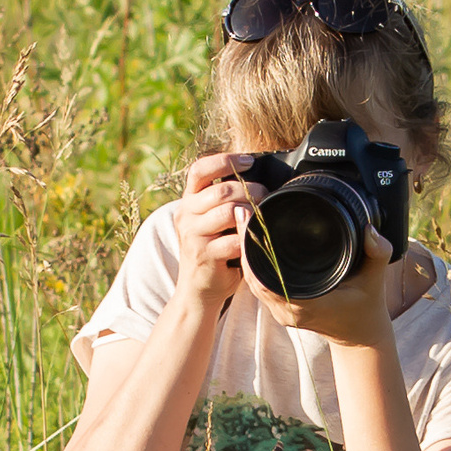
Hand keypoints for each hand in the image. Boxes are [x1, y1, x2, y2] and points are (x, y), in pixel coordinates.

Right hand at [171, 153, 270, 303]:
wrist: (198, 289)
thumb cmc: (213, 250)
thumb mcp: (212, 220)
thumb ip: (224, 200)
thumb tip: (257, 176)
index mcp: (188, 201)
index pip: (200, 170)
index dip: (224, 161)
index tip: (249, 161)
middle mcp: (185, 215)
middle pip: (221, 191)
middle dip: (250, 191)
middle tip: (265, 196)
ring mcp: (192, 235)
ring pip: (229, 212)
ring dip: (252, 213)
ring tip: (261, 217)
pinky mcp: (203, 255)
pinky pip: (233, 239)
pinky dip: (248, 239)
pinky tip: (253, 241)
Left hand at [241, 222, 398, 349]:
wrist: (359, 334)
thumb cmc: (366, 306)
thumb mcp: (375, 278)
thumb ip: (378, 252)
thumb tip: (370, 229)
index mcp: (308, 303)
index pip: (269, 276)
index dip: (257, 250)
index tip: (252, 222)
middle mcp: (289, 309)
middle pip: (254, 275)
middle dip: (246, 243)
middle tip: (242, 212)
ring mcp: (281, 311)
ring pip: (252, 279)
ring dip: (245, 251)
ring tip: (242, 220)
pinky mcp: (278, 308)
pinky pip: (257, 284)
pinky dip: (251, 263)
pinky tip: (248, 241)